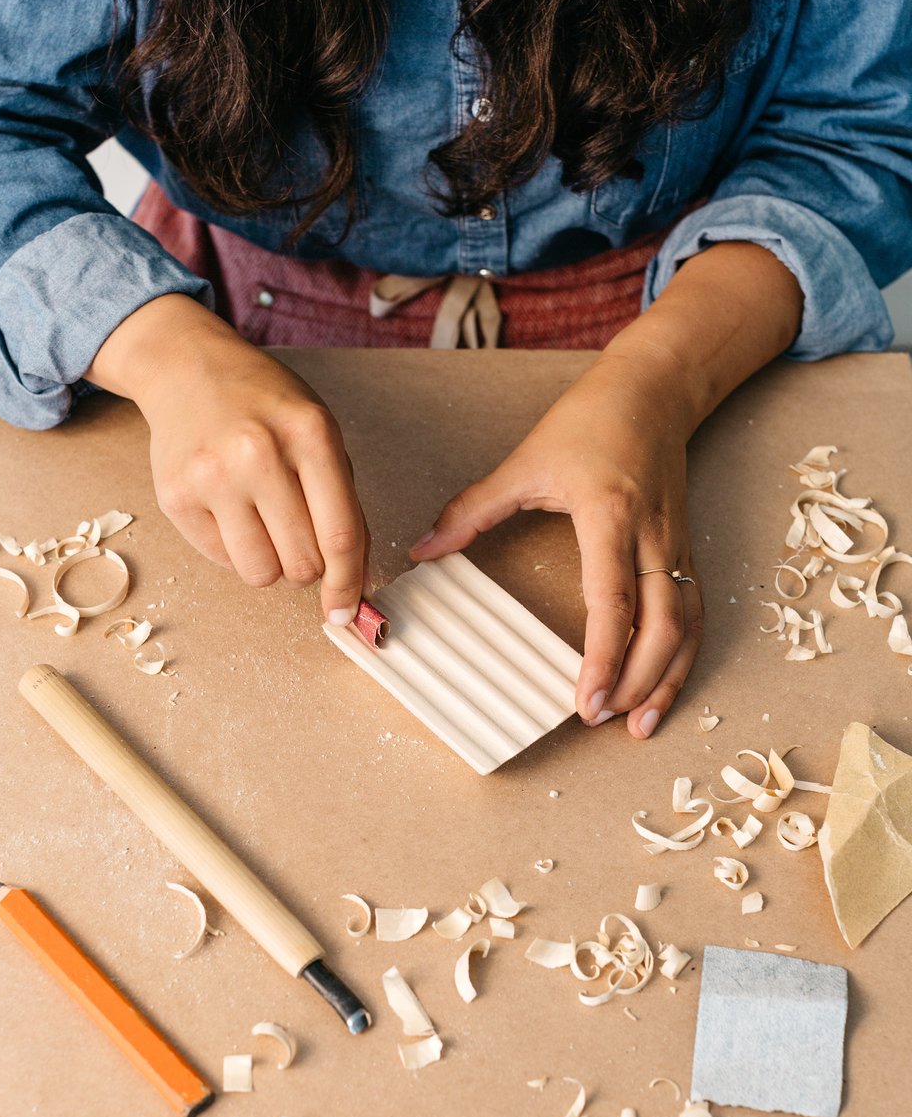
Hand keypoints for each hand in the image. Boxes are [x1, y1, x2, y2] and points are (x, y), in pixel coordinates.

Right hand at [86, 295, 369, 622]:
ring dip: (272, 564)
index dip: (348, 583)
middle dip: (308, 567)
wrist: (188, 370)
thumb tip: (354, 579)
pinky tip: (232, 511)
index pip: (340, 535)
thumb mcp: (318, 431)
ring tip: (265, 525)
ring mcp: (211, 476)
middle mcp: (257, 454)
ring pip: (260, 573)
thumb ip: (341, 501)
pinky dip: (236, 550)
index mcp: (309, 434)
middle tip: (299, 539)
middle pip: (302, 562)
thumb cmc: (264, 405)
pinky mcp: (175, 496)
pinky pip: (223, 561)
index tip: (347, 610)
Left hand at [408, 352, 702, 736]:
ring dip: (668, 680)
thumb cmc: (591, 421)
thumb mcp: (525, 462)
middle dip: (637, 682)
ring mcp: (675, 546)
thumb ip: (472, 510)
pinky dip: (683, 656)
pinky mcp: (685, 551)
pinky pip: (694, 613)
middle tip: (603, 722)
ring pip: (687, 627)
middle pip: (661, 626)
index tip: (587, 701)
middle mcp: (651, 538)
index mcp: (609, 516)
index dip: (605, 657)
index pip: (613, 601)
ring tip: (639, 725)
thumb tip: (424, 548)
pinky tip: (665, 686)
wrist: (654, 390)